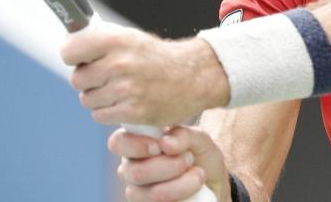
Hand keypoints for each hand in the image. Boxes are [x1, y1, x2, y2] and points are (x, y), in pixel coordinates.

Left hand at [61, 25, 229, 126]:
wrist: (192, 76)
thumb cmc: (156, 57)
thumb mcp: (130, 38)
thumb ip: (100, 41)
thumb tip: (69, 43)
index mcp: (117, 40)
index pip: (70, 51)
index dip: (73, 56)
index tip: (80, 59)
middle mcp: (120, 64)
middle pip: (77, 80)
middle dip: (88, 80)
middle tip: (105, 77)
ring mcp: (126, 89)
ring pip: (87, 99)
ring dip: (98, 97)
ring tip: (118, 90)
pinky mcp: (133, 112)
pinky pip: (100, 115)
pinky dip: (108, 112)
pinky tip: (123, 103)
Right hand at [110, 126, 230, 201]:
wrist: (213, 181)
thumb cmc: (199, 154)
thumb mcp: (198, 138)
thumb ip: (182, 135)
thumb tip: (165, 143)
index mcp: (136, 145)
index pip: (118, 142)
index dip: (136, 145)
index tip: (160, 146)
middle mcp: (130, 169)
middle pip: (136, 172)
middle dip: (170, 166)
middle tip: (189, 158)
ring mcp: (138, 194)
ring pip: (150, 195)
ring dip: (181, 185)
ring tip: (198, 174)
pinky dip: (182, 198)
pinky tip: (194, 190)